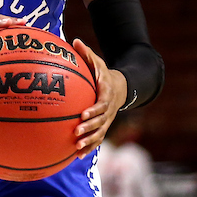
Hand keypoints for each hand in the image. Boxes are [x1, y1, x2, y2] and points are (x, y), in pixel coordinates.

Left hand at [72, 38, 126, 157]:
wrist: (122, 87)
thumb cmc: (103, 73)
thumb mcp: (98, 62)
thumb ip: (87, 54)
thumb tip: (74, 41)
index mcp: (106, 94)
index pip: (101, 104)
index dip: (94, 110)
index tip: (83, 114)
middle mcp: (108, 109)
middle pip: (101, 122)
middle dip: (89, 128)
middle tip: (76, 133)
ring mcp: (107, 119)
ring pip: (100, 133)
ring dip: (89, 142)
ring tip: (76, 148)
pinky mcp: (104, 126)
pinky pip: (97, 138)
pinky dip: (89, 147)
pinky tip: (76, 155)